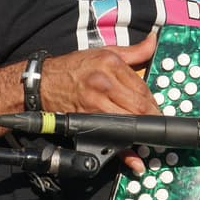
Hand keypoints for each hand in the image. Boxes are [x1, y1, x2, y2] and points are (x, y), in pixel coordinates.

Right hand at [41, 32, 160, 173]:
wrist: (42, 82)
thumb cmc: (73, 67)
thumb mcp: (104, 52)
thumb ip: (133, 50)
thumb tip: (154, 40)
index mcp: (111, 64)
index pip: (143, 87)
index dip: (154, 101)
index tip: (157, 107)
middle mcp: (104, 84)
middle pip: (139, 106)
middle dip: (152, 117)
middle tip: (156, 123)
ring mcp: (95, 104)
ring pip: (128, 122)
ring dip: (141, 131)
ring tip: (146, 134)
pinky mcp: (87, 120)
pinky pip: (111, 137)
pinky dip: (124, 150)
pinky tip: (135, 159)